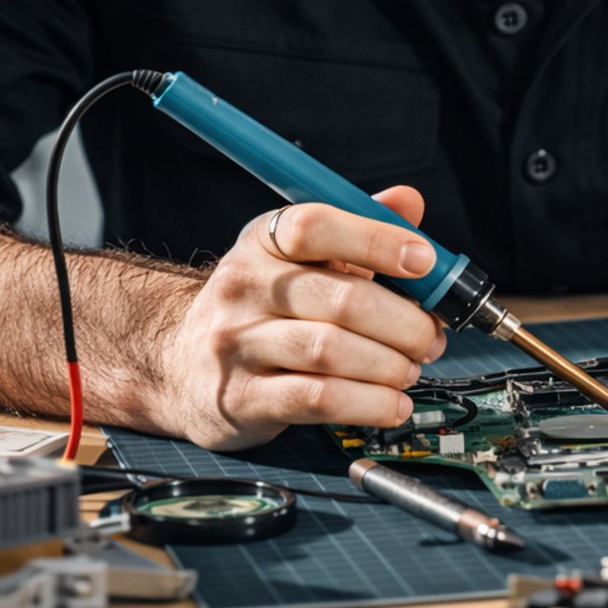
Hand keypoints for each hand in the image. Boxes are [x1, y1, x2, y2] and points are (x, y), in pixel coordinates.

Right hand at [157, 186, 447, 450]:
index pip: (315, 227)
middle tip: (430, 337)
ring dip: (389, 365)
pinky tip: (393, 404)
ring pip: (332, 352)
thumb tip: (407, 202)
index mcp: (263, 241)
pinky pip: (317, 399)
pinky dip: (368, 404)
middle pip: (340, 299)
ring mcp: (237, 344)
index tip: (425, 261)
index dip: (376, 239)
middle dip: (404, 323)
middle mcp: (244, 286)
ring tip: (411, 370)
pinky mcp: (241, 398)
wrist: (176, 365)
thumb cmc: (260, 309)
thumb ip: (358, 231)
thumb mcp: (302, 260)